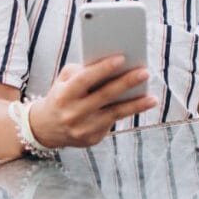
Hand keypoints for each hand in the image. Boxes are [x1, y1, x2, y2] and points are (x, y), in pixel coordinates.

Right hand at [30, 55, 156, 147]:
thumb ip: (82, 71)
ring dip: (136, 105)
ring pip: (114, 114)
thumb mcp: (63, 81)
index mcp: (63, 95)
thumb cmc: (61, 95)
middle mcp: (72, 113)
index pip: (85, 80)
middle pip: (104, 96)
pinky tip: (141, 105)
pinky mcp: (91, 139)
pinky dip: (127, 113)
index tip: (121, 58)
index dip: (102, 69)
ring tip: (153, 98)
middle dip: (126, 83)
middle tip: (145, 72)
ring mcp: (82, 129)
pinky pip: (112, 122)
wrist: (46, 128)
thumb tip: (111, 66)